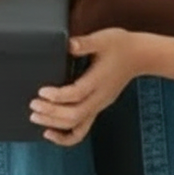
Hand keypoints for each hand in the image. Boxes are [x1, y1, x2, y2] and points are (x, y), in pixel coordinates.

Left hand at [28, 28, 134, 145]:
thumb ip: (85, 43)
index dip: (58, 96)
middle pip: (75, 115)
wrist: (139, 56)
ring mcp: (99, 105)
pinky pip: (82, 129)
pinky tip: (51, 132)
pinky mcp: (98, 107)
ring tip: (36, 117)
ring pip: (78, 125)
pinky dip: (66, 135)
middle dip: (52, 113)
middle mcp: (100, 97)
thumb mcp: (102, 39)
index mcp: (99, 80)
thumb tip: (69, 44)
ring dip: (55, 125)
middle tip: (33, 105)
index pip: (77, 94)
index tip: (42, 92)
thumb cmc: (120, 45)